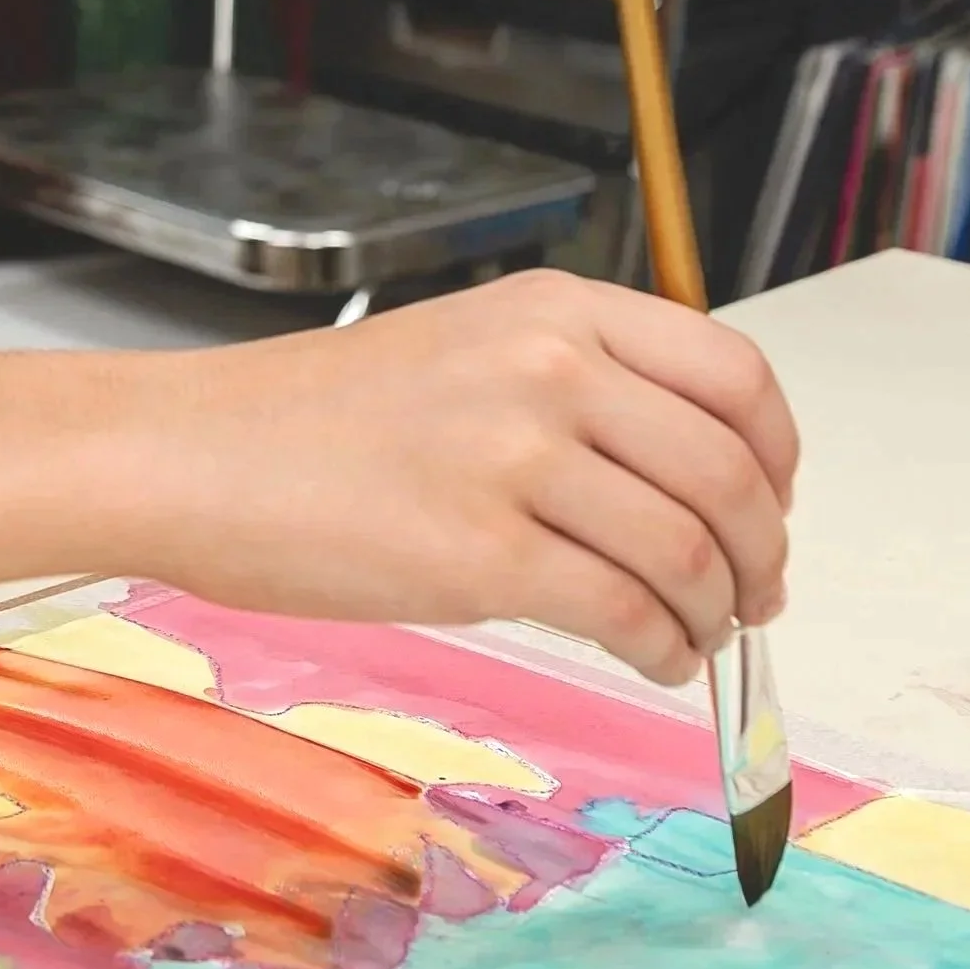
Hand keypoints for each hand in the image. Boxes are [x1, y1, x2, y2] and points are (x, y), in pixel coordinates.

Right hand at [178, 269, 796, 685]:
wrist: (190, 455)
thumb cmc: (306, 419)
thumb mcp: (461, 349)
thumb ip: (573, 386)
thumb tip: (685, 479)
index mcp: (553, 309)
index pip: (735, 374)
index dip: (779, 454)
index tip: (772, 504)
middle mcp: (548, 368)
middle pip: (729, 473)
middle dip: (761, 554)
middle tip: (753, 595)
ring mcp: (514, 458)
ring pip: (689, 552)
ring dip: (715, 613)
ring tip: (694, 637)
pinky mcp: (478, 555)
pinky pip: (624, 614)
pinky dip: (663, 651)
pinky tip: (650, 659)